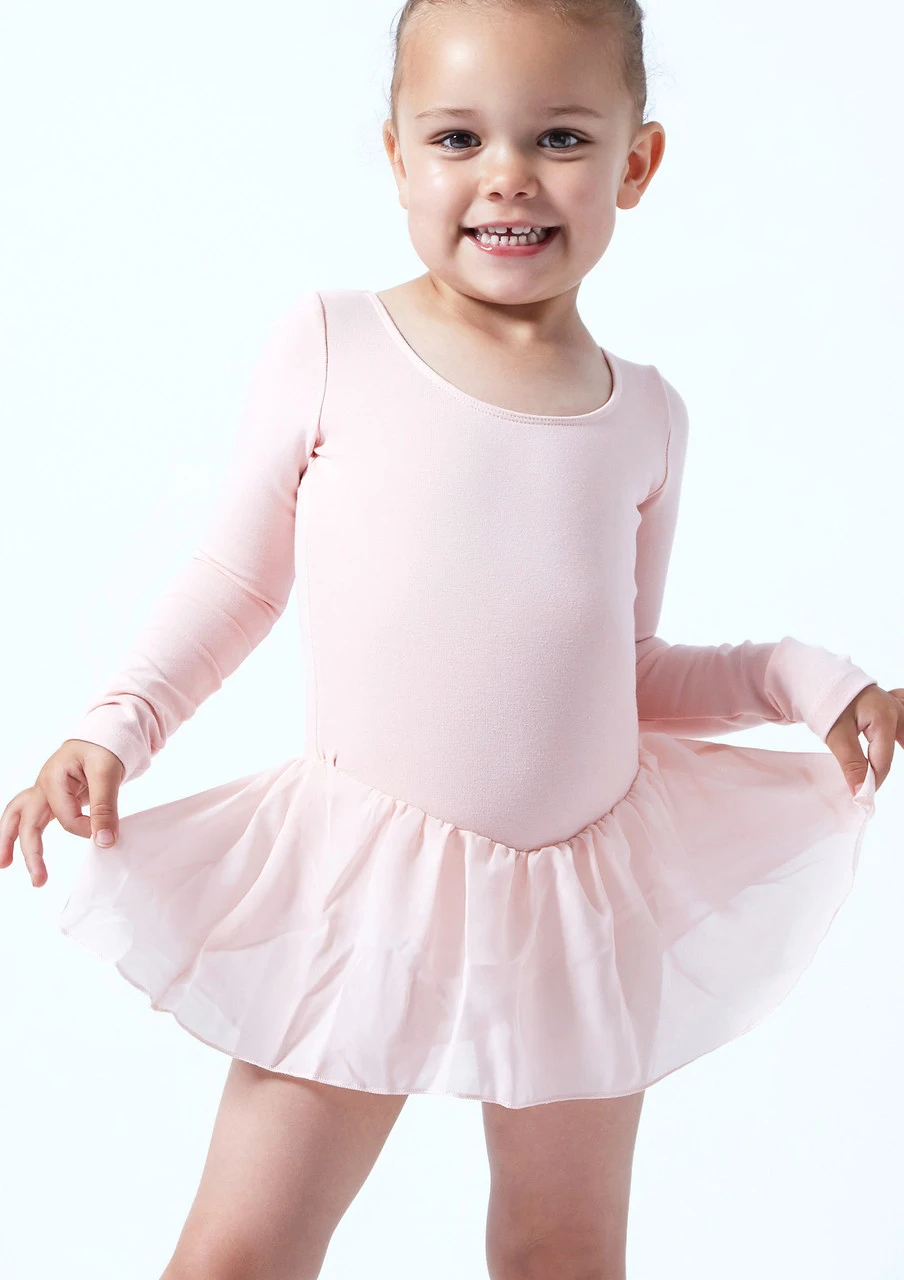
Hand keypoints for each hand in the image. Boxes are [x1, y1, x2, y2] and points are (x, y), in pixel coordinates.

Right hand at [0, 740, 125, 887]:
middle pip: (26, 820)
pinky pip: (29, 817)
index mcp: (54, 777)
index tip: (104, 833)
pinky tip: (19, 851)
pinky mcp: (49, 798)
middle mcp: (42, 785)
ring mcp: (43, 792)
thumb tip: (104, 842)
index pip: (64, 815)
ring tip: (3, 865)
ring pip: (18, 818)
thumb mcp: (109, 773)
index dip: (84, 828)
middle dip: (30, 851)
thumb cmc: (104, 749)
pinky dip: (22, 833)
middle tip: (39, 880)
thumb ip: (106, 807)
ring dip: (10, 841)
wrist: (104, 737)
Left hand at [825, 684, 903, 795]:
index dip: (873, 782)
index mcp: (885, 718)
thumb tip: (861, 793)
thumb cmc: (825, 701)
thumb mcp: (835, 734)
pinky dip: (900, 732)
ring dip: (896, 747)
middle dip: (886, 767)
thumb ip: (852, 763)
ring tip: (890, 768)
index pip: (883, 762)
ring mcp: (895, 705)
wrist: (815, 676)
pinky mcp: (889, 703)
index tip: (861, 799)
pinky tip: (896, 739)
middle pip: (897, 748)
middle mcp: (896, 710)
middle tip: (872, 785)